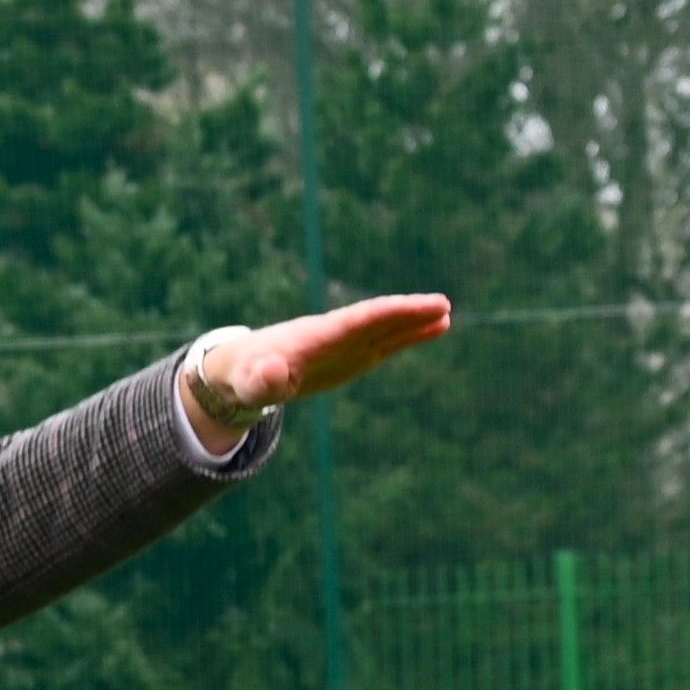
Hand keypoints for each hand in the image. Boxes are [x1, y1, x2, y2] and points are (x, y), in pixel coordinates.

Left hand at [185, 294, 456, 441]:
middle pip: (379, 319)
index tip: (417, 306)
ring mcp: (347, 344)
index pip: (361, 320)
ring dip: (415, 323)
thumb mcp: (251, 384)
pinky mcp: (352, 356)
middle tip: (443, 305)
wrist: (243, 369)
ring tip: (446, 315)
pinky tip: (434, 329)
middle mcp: (337, 334)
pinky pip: (385, 343)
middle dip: (409, 313)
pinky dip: (409, 336)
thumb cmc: (246, 377)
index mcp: (318, 336)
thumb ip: (263, 381)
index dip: (391, 313)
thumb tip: (272, 374)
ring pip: (386, 329)